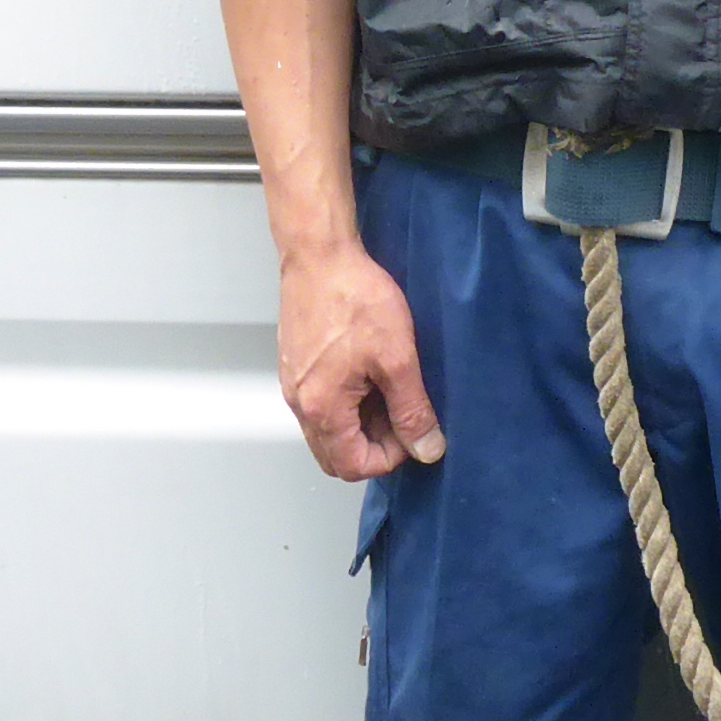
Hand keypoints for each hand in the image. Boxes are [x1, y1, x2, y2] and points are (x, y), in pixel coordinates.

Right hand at [280, 240, 443, 481]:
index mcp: (322, 408)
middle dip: (373, 446)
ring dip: (361, 424)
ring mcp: (294, 385)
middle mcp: (300, 403)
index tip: (413, 431)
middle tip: (402, 415)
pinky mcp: (296, 366)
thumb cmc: (354, 298)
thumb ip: (412, 410)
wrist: (320, 255)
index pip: (353, 465)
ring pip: (328, 430)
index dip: (390, 457)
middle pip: (336, 455)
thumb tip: (427, 448)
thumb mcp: (397, 358)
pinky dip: (347, 404)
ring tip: (389, 390)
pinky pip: (320, 405)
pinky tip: (370, 374)